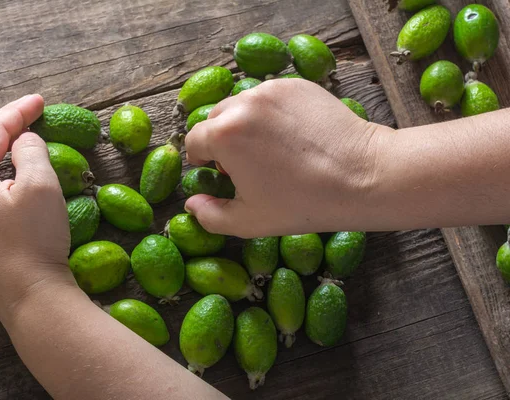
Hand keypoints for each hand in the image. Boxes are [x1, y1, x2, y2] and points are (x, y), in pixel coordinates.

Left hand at [0, 95, 75, 323]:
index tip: (40, 101)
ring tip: (16, 135)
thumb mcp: (41, 186)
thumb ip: (30, 151)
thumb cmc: (35, 240)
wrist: (28, 296)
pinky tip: (2, 171)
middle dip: (2, 126)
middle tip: (30, 114)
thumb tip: (24, 140)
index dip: (18, 112)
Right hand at [184, 79, 390, 237]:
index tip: (221, 173)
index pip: (194, 140)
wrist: (363, 176)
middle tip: (248, 164)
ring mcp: (272, 89)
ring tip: (272, 149)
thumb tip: (191, 203)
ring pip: (242, 105)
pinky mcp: (296, 84)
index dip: (203, 160)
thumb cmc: (303, 204)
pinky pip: (270, 98)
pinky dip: (271, 114)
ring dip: (246, 124)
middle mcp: (243, 103)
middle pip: (216, 119)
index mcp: (224, 134)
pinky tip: (293, 136)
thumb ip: (210, 215)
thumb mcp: (249, 221)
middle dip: (222, 140)